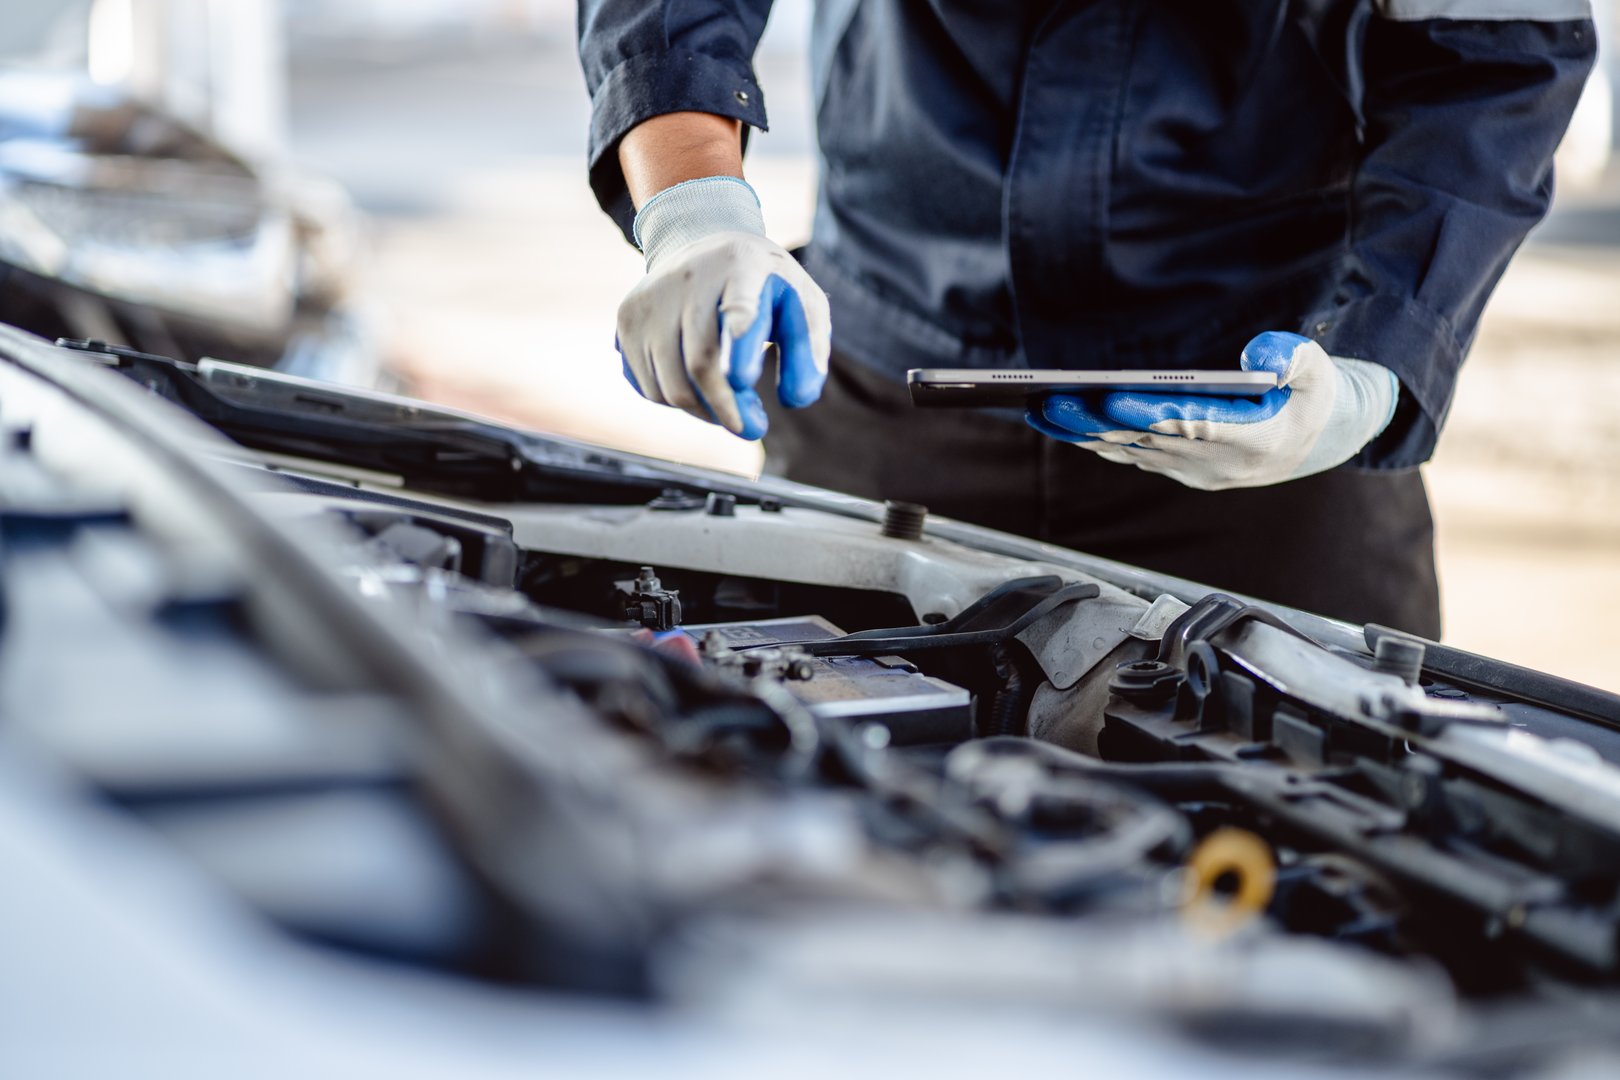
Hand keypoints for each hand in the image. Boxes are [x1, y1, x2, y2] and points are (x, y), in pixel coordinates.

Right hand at [617, 176, 830, 439]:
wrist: (700, 242)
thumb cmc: (761, 283)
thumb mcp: (801, 302)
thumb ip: (808, 350)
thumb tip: (797, 399)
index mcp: (742, 267)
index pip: (739, 305)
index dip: (740, 341)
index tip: (744, 377)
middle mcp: (689, 278)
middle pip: (701, 364)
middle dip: (728, 410)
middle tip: (754, 428)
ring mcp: (651, 299)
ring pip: (671, 386)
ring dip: (704, 411)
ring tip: (730, 404)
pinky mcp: (627, 319)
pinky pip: (650, 387)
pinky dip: (678, 403)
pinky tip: (699, 387)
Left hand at [1026, 332, 1398, 490]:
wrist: (1316, 440)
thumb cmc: (1314, 394)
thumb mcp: (1322, 371)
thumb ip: (1298, 359)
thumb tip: (1262, 353)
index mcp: (1255, 440)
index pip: (1193, 427)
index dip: (1148, 414)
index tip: (1109, 397)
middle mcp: (1218, 464)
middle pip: (1146, 440)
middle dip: (1095, 421)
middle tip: (1051, 399)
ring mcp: (1194, 471)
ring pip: (1130, 451)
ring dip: (1082, 433)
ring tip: (1039, 408)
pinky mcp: (1178, 468)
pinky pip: (1130, 455)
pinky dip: (1093, 438)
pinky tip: (1060, 421)